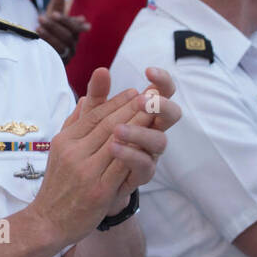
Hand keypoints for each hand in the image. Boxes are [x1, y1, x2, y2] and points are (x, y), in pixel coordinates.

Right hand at [28, 68, 145, 243]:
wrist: (48, 221)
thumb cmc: (58, 185)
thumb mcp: (60, 149)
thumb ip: (75, 123)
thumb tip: (87, 99)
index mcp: (65, 140)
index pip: (94, 115)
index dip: (117, 101)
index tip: (135, 92)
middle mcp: (74, 153)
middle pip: (108, 125)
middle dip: (132, 108)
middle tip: (151, 96)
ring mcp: (86, 171)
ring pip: (117, 142)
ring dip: (138, 126)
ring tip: (154, 114)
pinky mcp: (99, 190)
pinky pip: (122, 167)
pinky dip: (136, 153)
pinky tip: (149, 143)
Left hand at [36, 10, 90, 61]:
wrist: (42, 52)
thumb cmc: (49, 32)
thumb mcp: (52, 19)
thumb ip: (56, 6)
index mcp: (75, 32)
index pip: (75, 26)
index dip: (65, 20)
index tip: (53, 14)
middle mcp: (73, 44)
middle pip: (68, 36)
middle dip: (54, 26)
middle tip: (41, 18)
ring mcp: (68, 55)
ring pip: (62, 46)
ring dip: (49, 36)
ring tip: (38, 28)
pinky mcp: (60, 63)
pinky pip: (55, 56)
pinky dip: (47, 47)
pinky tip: (38, 40)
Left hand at [99, 67, 180, 208]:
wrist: (84, 186)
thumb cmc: (94, 147)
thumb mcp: (91, 119)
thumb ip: (97, 96)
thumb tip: (102, 70)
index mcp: (144, 114)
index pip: (162, 92)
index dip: (162, 81)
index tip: (149, 71)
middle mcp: (152, 132)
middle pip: (172, 115)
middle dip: (160, 105)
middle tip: (142, 100)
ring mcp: (148, 154)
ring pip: (159, 141)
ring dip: (139, 132)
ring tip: (118, 129)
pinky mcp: (140, 175)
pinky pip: (143, 165)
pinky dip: (130, 155)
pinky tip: (113, 147)